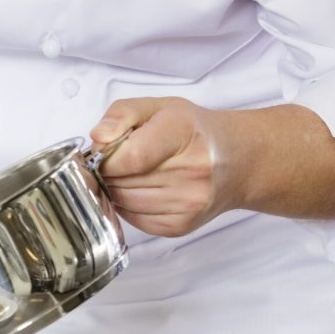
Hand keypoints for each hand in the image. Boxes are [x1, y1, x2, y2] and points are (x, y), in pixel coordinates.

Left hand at [89, 97, 235, 236]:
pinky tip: (144, 190)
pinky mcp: (181, 225)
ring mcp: (189, 202)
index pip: (131, 156)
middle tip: (121, 160)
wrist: (236, 160)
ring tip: (135, 173)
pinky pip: (133, 219)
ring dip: (117, 188)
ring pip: (123, 202)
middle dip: (109, 171)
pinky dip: (128, 205)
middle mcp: (192, 170)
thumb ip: (121, 114)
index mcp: (183, 133)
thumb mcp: (157, 107)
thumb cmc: (192, 131)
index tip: (106, 152)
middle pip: (122, 181)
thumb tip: (98, 138)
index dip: (107, 157)